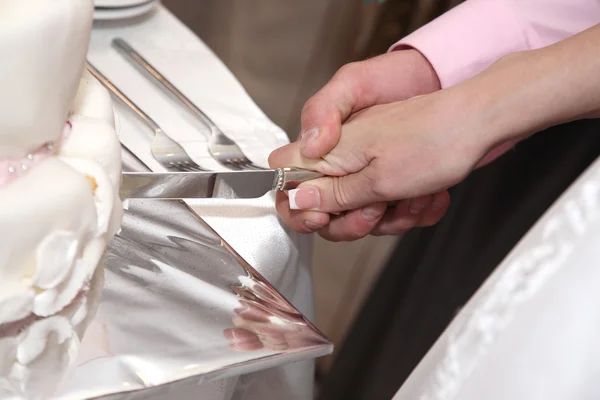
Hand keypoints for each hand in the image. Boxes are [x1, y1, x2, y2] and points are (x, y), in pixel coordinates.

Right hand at [271, 50, 450, 240]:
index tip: (322, 217)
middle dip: (352, 219)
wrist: (480, 122)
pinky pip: (386, 203)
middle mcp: (344, 154)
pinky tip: (429, 198)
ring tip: (414, 199)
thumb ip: (333, 191)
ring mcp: (367, 163)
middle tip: (376, 211)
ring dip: (389, 215)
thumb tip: (297, 199)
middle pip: (323, 203)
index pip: (284, 174)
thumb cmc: (434, 139)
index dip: (296, 202)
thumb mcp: (378, 176)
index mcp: (331, 148)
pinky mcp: (390, 171)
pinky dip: (408, 207)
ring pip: (358, 208)